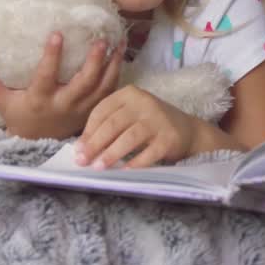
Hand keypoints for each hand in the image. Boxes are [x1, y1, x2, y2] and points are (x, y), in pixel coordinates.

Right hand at [0, 31, 124, 139]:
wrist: (37, 143)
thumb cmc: (20, 117)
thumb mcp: (2, 101)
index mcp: (40, 99)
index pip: (47, 76)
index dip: (52, 56)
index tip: (58, 34)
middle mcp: (64, 104)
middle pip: (84, 82)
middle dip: (94, 61)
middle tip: (101, 40)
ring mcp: (82, 109)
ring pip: (103, 86)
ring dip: (113, 64)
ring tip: (119, 43)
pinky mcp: (93, 111)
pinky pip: (109, 92)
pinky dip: (117, 74)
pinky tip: (121, 56)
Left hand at [75, 85, 199, 168]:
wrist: (187, 130)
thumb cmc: (149, 124)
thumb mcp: (129, 115)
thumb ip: (108, 125)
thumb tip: (82, 148)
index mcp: (130, 94)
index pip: (102, 111)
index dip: (88, 131)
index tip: (78, 149)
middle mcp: (145, 102)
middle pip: (114, 124)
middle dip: (95, 144)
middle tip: (83, 161)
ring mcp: (159, 119)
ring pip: (130, 137)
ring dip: (112, 154)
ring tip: (99, 167)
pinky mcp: (170, 138)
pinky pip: (149, 153)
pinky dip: (135, 163)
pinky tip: (124, 171)